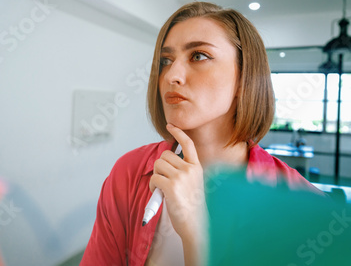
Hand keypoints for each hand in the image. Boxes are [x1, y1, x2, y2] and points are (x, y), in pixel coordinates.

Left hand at [149, 124, 205, 244]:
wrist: (196, 225)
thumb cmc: (192, 207)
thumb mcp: (194, 184)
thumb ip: (184, 171)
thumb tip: (166, 162)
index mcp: (197, 167)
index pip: (188, 143)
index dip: (178, 132)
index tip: (170, 125)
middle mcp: (190, 169)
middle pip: (165, 155)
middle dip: (160, 166)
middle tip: (164, 180)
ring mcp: (181, 177)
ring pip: (158, 165)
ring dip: (156, 176)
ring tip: (162, 189)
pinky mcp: (171, 186)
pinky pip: (154, 178)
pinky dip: (153, 186)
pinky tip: (159, 194)